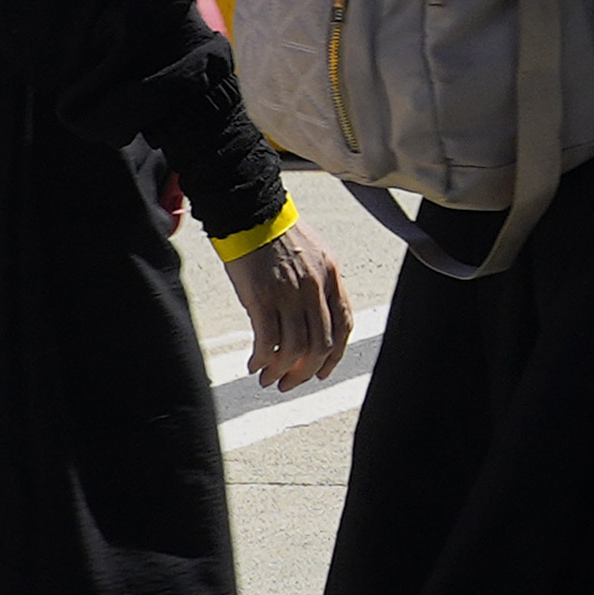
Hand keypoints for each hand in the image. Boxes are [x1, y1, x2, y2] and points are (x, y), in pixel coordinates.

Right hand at [222, 220, 353, 389]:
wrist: (250, 211)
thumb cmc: (276, 232)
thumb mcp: (314, 254)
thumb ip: (318, 284)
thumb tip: (313, 315)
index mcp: (331, 277)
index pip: (343, 326)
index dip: (334, 355)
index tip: (321, 371)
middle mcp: (314, 288)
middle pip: (320, 344)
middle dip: (306, 371)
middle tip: (289, 383)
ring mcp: (288, 294)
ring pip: (294, 347)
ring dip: (281, 370)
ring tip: (268, 379)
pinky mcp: (261, 297)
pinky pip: (267, 339)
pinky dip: (262, 359)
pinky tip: (254, 365)